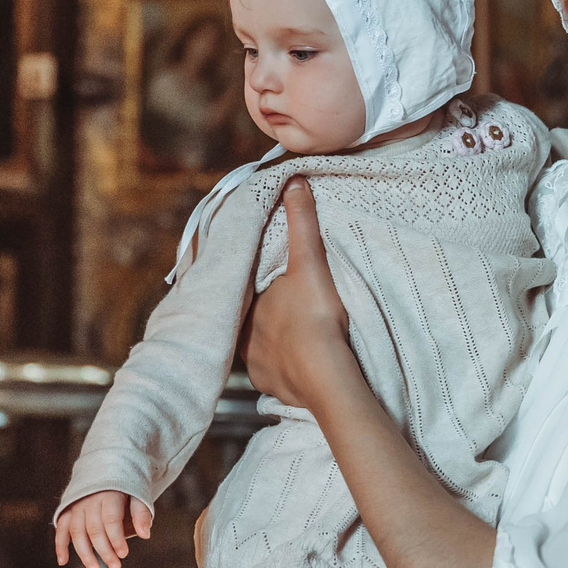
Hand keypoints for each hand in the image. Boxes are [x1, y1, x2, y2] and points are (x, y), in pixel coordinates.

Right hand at [54, 489, 153, 567]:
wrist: (106, 466)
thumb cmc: (125, 486)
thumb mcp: (137, 494)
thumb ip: (141, 513)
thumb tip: (145, 534)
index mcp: (108, 493)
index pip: (110, 519)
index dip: (116, 539)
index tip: (124, 554)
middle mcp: (89, 499)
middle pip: (94, 529)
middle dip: (104, 550)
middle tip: (115, 567)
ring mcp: (76, 504)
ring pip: (76, 531)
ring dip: (84, 553)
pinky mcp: (68, 509)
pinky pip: (61, 528)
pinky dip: (60, 545)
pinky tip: (63, 561)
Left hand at [243, 180, 360, 411]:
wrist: (325, 375)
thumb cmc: (314, 316)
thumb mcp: (309, 262)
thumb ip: (301, 223)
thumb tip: (293, 182)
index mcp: (244, 305)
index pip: (242, 288)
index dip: (252, 282)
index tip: (266, 279)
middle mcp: (241, 336)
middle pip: (249, 318)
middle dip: (261, 313)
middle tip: (280, 308)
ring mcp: (255, 365)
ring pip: (258, 347)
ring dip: (271, 341)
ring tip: (289, 334)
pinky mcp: (270, 386)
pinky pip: (272, 373)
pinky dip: (281, 367)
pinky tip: (294, 361)